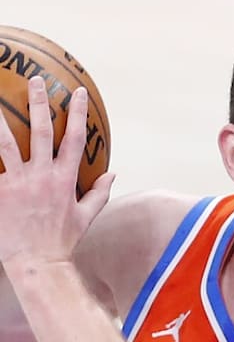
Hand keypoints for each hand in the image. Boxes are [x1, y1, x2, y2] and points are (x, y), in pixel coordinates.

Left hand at [0, 76, 113, 268]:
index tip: (77, 92)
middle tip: (36, 80)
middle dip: (40, 103)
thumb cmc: (62, 241)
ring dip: (2, 119)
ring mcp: (19, 182)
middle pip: (42, 131)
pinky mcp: (1, 190)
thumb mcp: (86, 217)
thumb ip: (99, 192)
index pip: (75, 139)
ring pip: (8, 142)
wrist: (37, 261)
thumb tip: (113, 173)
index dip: (77, 113)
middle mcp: (43, 176)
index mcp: (66, 179)